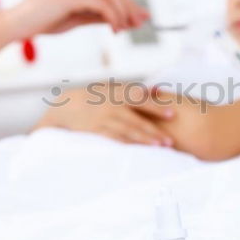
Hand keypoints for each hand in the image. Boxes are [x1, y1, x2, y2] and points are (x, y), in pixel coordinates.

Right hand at [3, 0, 148, 39]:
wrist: (15, 26)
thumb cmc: (43, 21)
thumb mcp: (77, 17)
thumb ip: (100, 15)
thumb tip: (126, 20)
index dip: (127, 1)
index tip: (140, 16)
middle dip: (129, 5)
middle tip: (140, 23)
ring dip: (123, 12)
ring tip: (126, 29)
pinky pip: (101, 4)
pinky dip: (113, 16)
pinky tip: (114, 29)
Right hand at [35, 85, 175, 146]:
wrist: (66, 105)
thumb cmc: (97, 96)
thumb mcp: (114, 89)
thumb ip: (136, 91)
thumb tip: (159, 90)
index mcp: (118, 93)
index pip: (141, 99)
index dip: (157, 107)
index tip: (173, 114)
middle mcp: (112, 105)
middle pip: (137, 119)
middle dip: (154, 130)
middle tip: (169, 140)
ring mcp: (104, 119)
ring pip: (128, 131)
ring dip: (144, 139)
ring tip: (160, 146)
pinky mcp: (96, 131)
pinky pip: (114, 138)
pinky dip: (128, 144)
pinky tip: (139, 150)